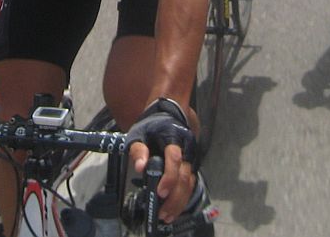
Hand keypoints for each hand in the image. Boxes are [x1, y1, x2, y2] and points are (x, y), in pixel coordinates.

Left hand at [126, 98, 196, 221]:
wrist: (169, 113)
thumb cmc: (151, 125)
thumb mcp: (139, 132)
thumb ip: (139, 149)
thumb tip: (140, 167)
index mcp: (173, 137)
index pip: (174, 158)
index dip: (169, 177)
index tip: (160, 192)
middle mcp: (186, 148)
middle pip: (185, 176)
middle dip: (174, 197)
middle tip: (162, 213)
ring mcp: (190, 157)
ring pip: (189, 182)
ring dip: (180, 201)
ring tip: (167, 216)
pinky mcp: (190, 164)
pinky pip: (190, 183)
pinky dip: (183, 196)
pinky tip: (174, 208)